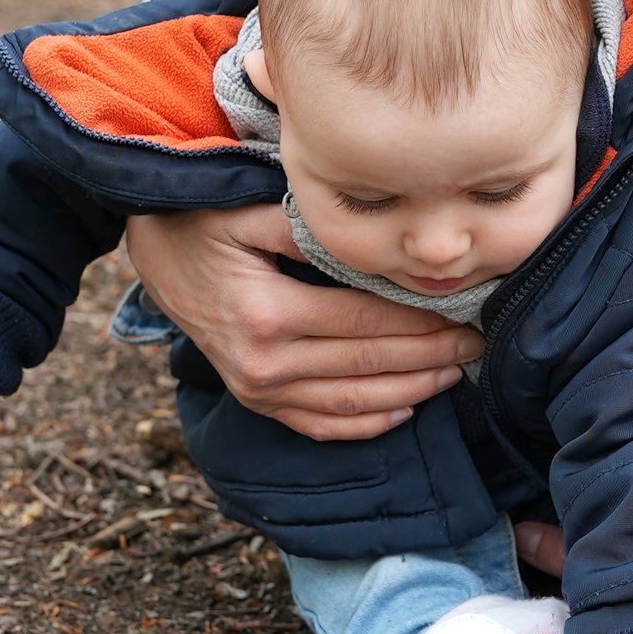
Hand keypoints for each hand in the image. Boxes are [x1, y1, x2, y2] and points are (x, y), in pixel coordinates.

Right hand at [122, 207, 480, 440]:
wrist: (154, 251)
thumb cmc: (204, 218)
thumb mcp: (247, 208)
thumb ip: (307, 226)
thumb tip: (374, 243)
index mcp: (266, 314)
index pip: (365, 323)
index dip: (421, 322)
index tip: (465, 314)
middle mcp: (263, 363)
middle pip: (366, 366)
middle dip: (430, 358)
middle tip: (478, 346)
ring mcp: (256, 390)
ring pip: (350, 403)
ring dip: (410, 392)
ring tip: (455, 375)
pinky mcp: (254, 400)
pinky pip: (318, 425)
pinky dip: (365, 424)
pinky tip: (404, 411)